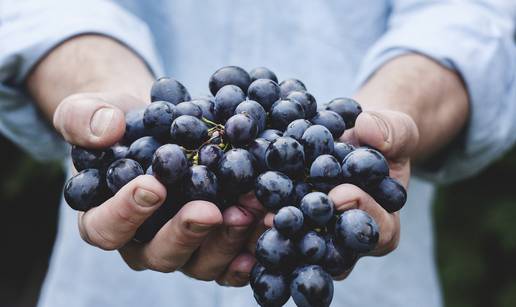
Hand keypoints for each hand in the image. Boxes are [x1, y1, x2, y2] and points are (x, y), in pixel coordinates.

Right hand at [54, 92, 265, 285]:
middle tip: (209, 210)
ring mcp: (182, 247)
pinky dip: (250, 249)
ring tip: (250, 210)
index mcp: (104, 218)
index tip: (153, 186)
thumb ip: (84, 119)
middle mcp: (143, 242)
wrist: (157, 125)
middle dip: (186, 233)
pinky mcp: (213, 243)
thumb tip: (106, 129)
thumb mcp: (89, 110)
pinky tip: (268, 229)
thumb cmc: (119, 123)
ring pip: (201, 262)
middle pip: (159, 254)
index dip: (126, 213)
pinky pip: (231, 260)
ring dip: (227, 240)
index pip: (106, 228)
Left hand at [259, 109, 418, 278]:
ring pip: (298, 246)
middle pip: (331, 250)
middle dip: (308, 232)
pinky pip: (275, 230)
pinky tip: (237, 205)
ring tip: (254, 214)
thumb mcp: (395, 129)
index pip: (377, 230)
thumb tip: (369, 130)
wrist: (351, 138)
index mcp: (382, 224)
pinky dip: (256, 218)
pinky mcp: (289, 225)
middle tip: (283, 217)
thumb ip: (391, 132)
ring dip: (275, 233)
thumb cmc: (378, 139)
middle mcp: (346, 241)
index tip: (341, 193)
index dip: (361, 213)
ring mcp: (315, 236)